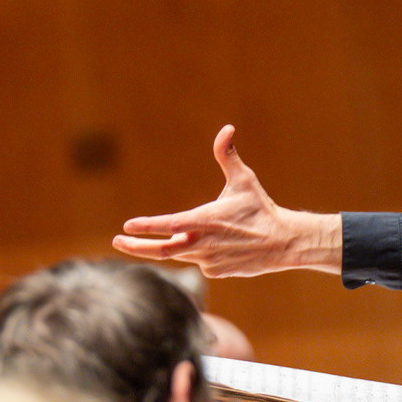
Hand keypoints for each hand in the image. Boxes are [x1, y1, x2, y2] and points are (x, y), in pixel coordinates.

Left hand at [114, 125, 342, 276]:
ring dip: (162, 249)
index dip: (147, 226)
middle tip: (117, 240)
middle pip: (161, 250)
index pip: (169, 225)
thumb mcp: (244, 180)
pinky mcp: (215, 272)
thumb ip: (228, 156)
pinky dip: (197, 252)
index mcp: (206, 220)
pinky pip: (198, 261)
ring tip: (145, 242)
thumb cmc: (261, 208)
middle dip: (135, 247)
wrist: (284, 242)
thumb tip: (226, 129)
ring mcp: (208, 261)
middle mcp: (203, 243)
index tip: (128, 226)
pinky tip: (216, 245)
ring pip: (178, 256)